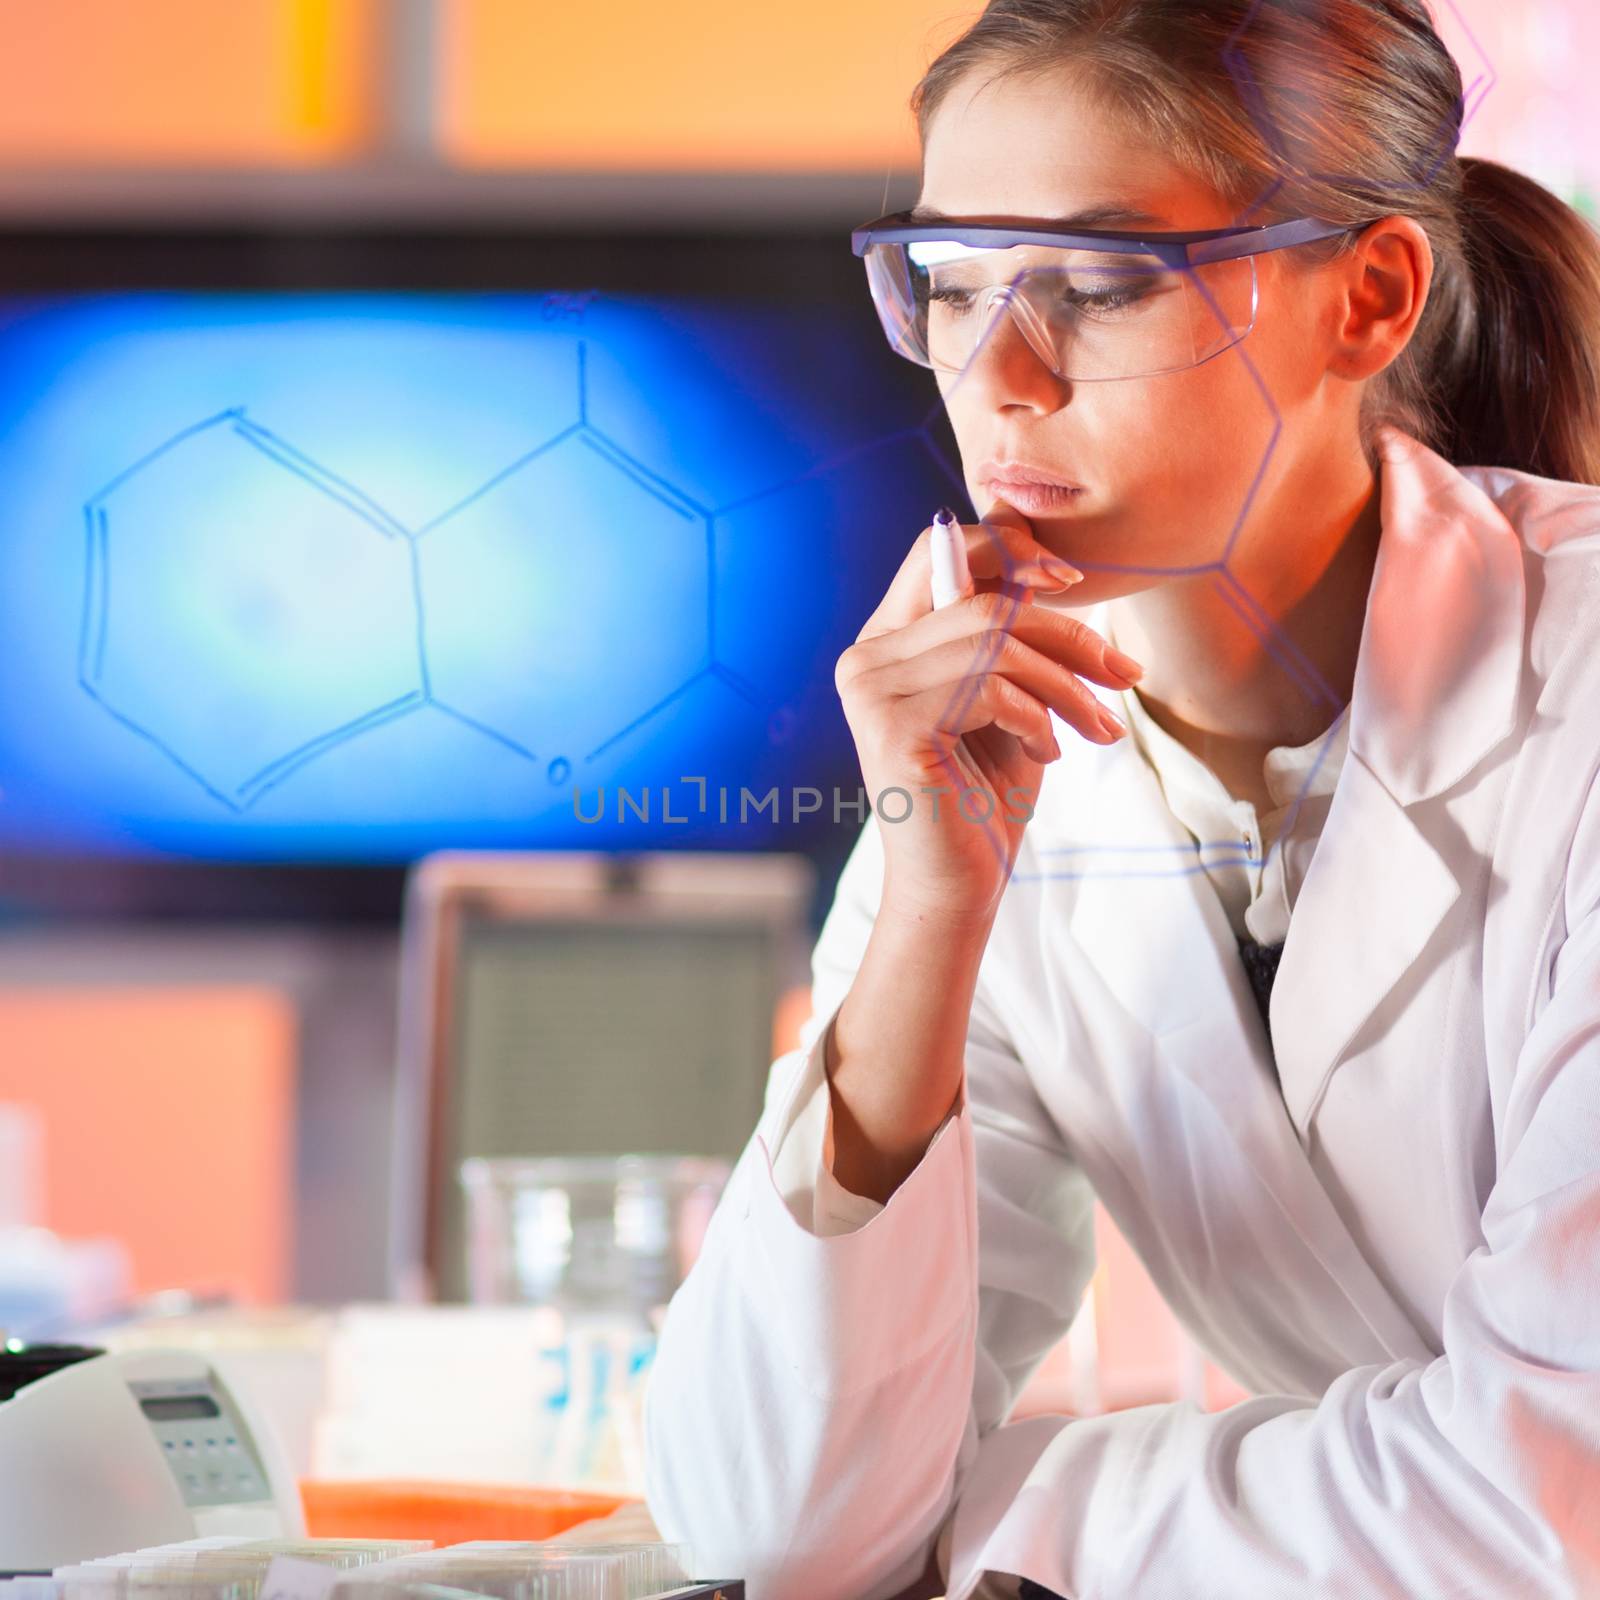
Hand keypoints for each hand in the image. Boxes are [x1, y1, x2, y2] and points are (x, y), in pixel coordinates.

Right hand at [833, 499, 1140, 921]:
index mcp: (885, 641)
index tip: (1073, 583)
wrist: (958, 885)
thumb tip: (1056, 569)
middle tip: (1122, 677)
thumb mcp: (1007, 698)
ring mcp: (871, 692)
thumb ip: (1011, 636)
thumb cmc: (985, 794)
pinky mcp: (893, 729)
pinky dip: (1038, 718)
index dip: (1008, 550)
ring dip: (1066, 686)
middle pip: (984, 602)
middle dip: (1068, 635)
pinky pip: (991, 690)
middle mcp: (865, 658)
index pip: (937, 551)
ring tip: (1097, 728)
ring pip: (996, 644)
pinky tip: (1049, 754)